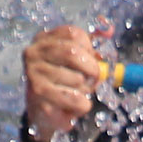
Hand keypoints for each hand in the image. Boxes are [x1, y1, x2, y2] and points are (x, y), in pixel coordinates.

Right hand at [22, 25, 105, 141]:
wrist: (41, 111)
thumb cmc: (60, 81)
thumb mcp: (72, 59)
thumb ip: (90, 44)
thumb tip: (109, 30)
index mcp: (42, 40)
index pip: (72, 34)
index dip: (89, 46)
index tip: (93, 57)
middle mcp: (33, 54)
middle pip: (72, 53)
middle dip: (92, 67)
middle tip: (96, 76)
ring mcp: (34, 76)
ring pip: (76, 79)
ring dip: (87, 89)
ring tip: (80, 93)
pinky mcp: (39, 99)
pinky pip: (75, 100)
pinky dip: (83, 105)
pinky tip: (74, 106)